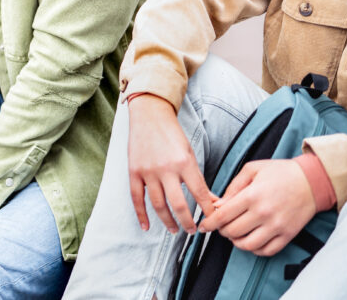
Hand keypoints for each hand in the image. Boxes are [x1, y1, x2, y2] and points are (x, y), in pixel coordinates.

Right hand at [127, 94, 216, 234]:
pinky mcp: (134, 171)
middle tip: (193, 231)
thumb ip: (197, 178)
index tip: (212, 221)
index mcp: (184, 163)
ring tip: (175, 230)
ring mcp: (148, 171)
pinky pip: (137, 198)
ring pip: (158, 205)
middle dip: (188, 222)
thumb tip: (210, 200)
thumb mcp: (190, 153)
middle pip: (179, 204)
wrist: (149, 116)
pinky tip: (146, 227)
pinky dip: (141, 215)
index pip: (199, 194)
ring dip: (168, 221)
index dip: (208, 211)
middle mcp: (166, 169)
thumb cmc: (172, 134)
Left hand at [198, 159, 315, 255]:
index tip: (204, 225)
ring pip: (247, 245)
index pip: (223, 216)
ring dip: (236, 242)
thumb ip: (232, 187)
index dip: (209, 223)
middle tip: (221, 226)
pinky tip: (251, 240)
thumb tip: (218, 205)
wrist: (312, 180)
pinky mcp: (288, 235)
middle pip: (232, 232)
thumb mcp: (252, 170)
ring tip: (235, 233)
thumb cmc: (281, 172)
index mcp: (252, 196)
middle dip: (221, 230)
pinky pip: (266, 251)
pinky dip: (254, 249)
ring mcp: (277, 226)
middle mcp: (264, 213)